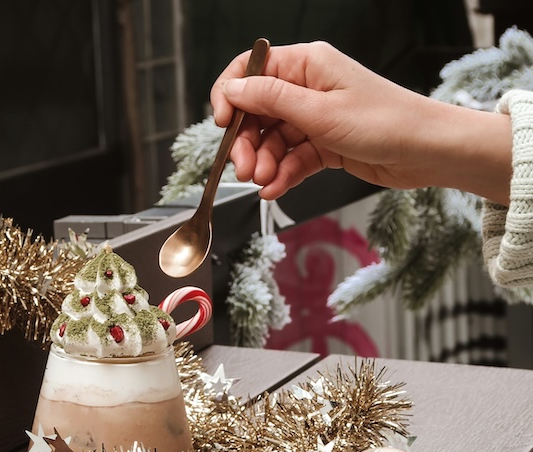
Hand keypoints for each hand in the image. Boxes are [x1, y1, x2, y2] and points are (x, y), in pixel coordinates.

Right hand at [209, 41, 510, 204]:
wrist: (424, 152)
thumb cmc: (383, 121)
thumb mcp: (319, 111)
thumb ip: (272, 100)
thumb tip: (234, 89)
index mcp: (306, 66)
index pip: (252, 71)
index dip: (231, 96)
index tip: (222, 124)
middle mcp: (307, 88)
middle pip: (258, 113)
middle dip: (247, 143)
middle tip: (244, 170)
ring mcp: (314, 118)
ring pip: (272, 141)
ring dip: (263, 163)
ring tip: (264, 183)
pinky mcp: (322, 145)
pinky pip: (291, 159)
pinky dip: (282, 175)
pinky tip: (274, 190)